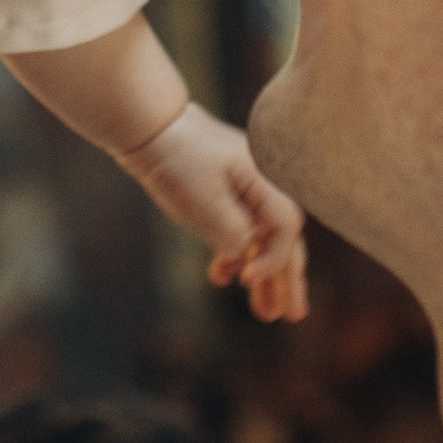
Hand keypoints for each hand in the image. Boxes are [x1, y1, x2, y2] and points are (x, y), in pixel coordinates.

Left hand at [118, 103, 309, 321]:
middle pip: (284, 238)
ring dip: (263, 275)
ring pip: (263, 238)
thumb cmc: (179, 158)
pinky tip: (222, 277)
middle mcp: (262, 186)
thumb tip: (247, 260)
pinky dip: (234, 255)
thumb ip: (232, 234)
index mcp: (266, 182)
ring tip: (266, 313)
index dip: (274, 261)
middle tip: (293, 315)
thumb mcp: (204, 202)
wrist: (150, 126)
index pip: (286, 230)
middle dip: (286, 279)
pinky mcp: (224, 194)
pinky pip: (240, 230)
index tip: (248, 281)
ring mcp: (244, 190)